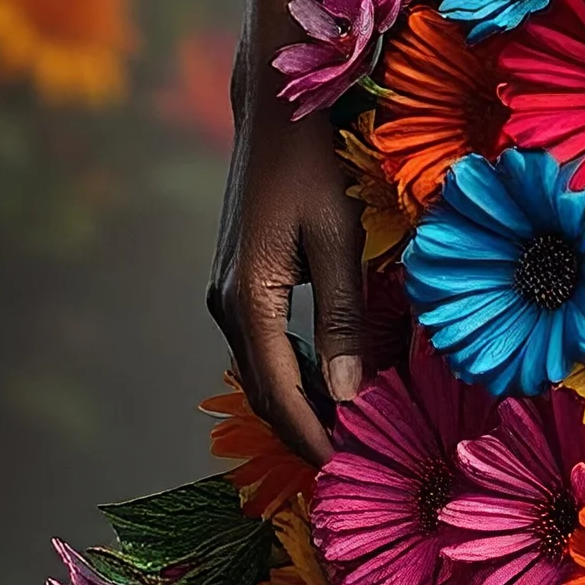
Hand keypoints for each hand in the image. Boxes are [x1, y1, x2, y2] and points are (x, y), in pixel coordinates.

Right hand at [206, 0, 365, 465]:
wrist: (275, 106)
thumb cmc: (316, 161)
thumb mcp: (340, 238)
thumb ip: (347, 318)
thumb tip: (351, 396)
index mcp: (247, 299)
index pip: (280, 396)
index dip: (314, 442)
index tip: (347, 478)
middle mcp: (226, 303)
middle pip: (268, 393)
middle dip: (310, 435)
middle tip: (358, 474)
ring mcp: (227, 292)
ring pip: (266, 371)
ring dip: (306, 407)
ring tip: (356, 441)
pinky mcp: (239, 281)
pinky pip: (267, 346)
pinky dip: (299, 374)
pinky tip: (338, 389)